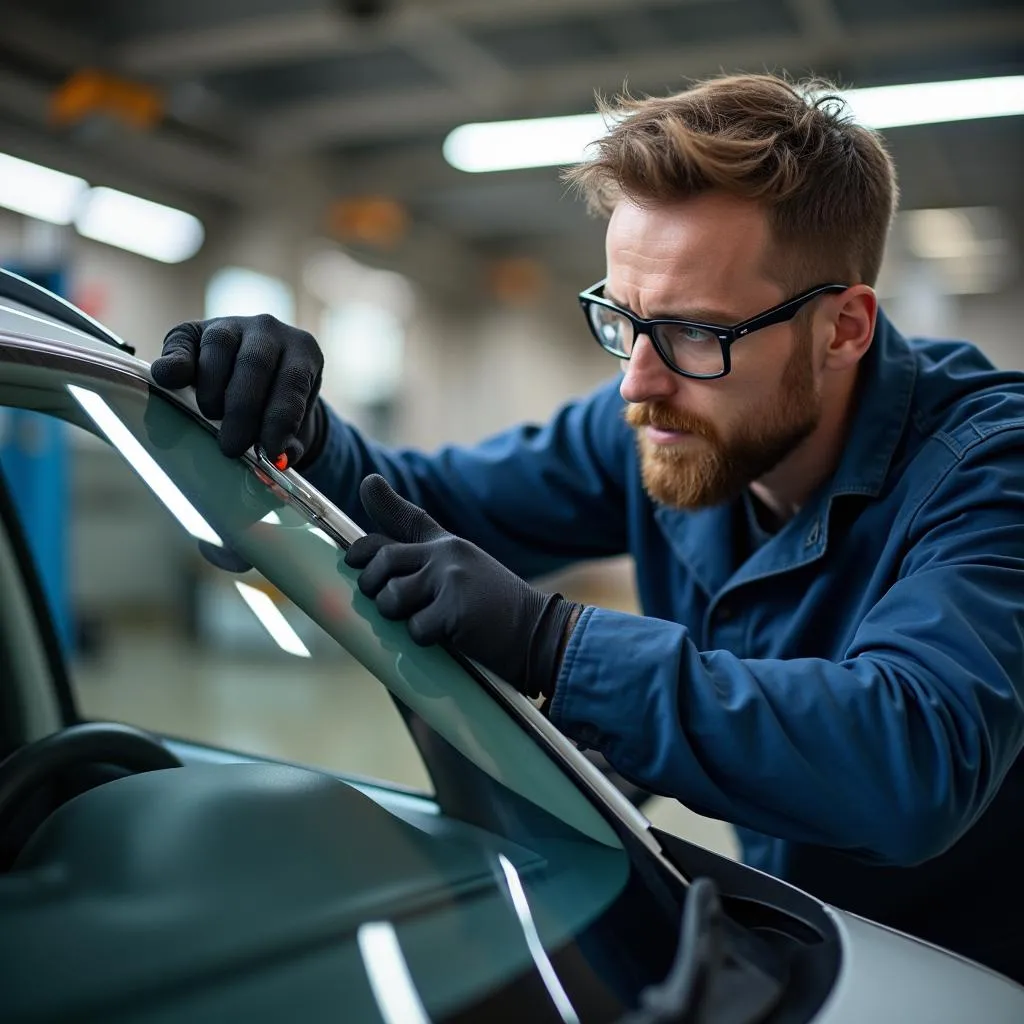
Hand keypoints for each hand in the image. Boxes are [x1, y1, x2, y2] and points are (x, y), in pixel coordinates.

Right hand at [151, 314, 324, 464]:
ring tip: (211, 417)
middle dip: (242, 411)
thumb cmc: (277, 403)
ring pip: (219, 347)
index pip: (293, 382)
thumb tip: (282, 458)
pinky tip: (170, 382)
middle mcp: (269, 330)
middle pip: (254, 364)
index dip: (280, 419)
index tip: (270, 451)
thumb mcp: (293, 421)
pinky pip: (181, 342)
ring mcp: (230, 325)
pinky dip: (174, 363)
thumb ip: (291, 440)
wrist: (253, 378)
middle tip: (231, 447)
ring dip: (212, 390)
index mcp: (302, 351)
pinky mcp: (192, 331)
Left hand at [345, 475, 580, 698]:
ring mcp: (450, 578)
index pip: (403, 521)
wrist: (542, 634)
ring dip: (399, 620)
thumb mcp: (466, 573)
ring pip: (390, 598)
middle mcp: (446, 553)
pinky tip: (450, 640)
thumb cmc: (498, 613)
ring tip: (426, 625)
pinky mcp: (454, 609)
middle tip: (390, 607)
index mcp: (448, 544)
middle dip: (372, 589)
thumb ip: (426, 562)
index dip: (373, 524)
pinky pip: (413, 630)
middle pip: (381, 562)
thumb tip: (384, 567)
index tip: (357, 529)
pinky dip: (425, 643)